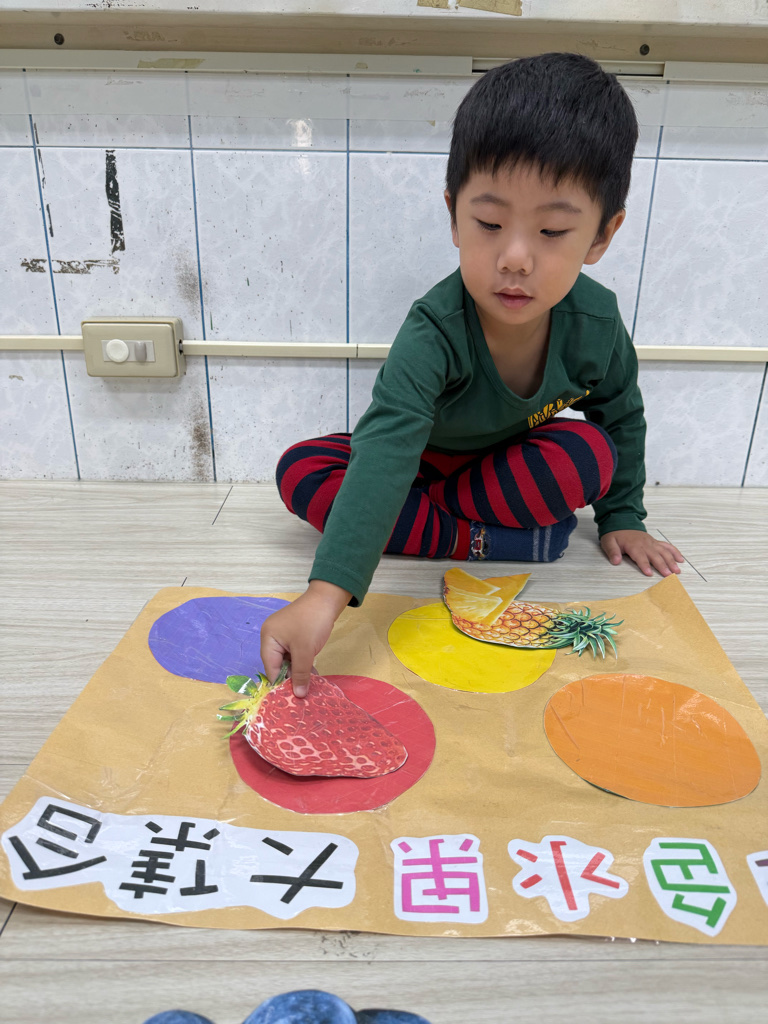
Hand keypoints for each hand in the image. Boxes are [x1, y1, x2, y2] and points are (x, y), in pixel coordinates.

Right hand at [260, 580, 351, 697]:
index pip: (270, 667)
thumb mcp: (305, 651)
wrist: (327, 599)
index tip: (290, 699)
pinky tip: (311, 674)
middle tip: (301, 694)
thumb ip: (301, 674)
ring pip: (288, 660)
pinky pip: (295, 653)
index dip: (280, 683)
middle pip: (278, 664)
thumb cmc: (312, 623)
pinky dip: (302, 663)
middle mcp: (272, 637)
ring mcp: (283, 635)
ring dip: (298, 672)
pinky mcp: (294, 635)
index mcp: (268, 638)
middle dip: (290, 678)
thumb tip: (299, 695)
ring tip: (307, 687)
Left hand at [601, 530, 683, 577]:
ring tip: (676, 570)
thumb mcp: (608, 542)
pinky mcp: (655, 542)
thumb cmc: (615, 534)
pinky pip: (667, 546)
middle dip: (662, 565)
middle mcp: (645, 544)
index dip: (645, 565)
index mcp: (633, 545)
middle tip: (668, 575)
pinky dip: (675, 552)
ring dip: (671, 561)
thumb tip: (615, 561)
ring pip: (664, 552)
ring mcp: (651, 542)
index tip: (649, 573)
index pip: (640, 557)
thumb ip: (612, 552)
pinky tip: (680, 559)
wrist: (621, 522)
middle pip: (655, 556)